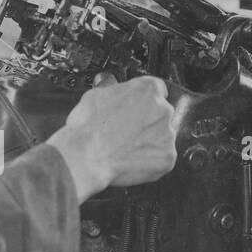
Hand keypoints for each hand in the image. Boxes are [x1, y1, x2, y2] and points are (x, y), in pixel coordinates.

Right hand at [47, 73, 178, 200]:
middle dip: (146, 122)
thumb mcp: (95, 95)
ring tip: (125, 148)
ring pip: (161, 137)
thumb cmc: (87, 129)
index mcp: (148, 89)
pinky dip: (150, 161)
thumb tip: (112, 89)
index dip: (144, 101)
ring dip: (149, 142)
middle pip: (160, 114)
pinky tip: (131, 160)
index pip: (157, 90)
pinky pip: (162, 158)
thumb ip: (113, 90)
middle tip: (126, 132)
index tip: (137, 109)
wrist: (85, 159)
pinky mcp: (166, 158)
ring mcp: (167, 135)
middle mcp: (162, 110)